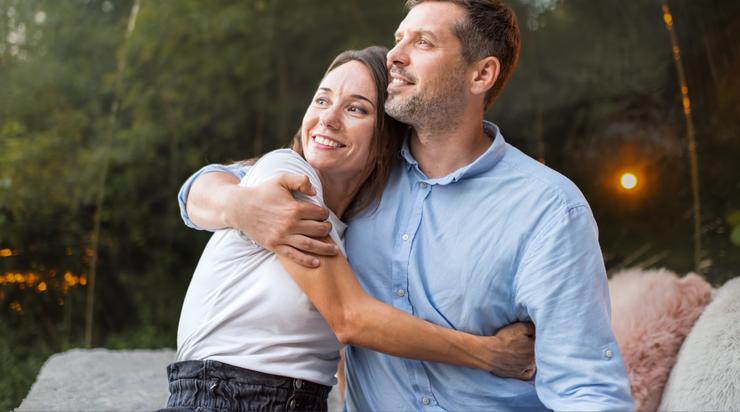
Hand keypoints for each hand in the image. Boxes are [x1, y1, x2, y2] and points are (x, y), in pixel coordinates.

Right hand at [224, 173, 338, 266]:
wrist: (240, 207)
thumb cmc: (262, 192)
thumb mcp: (281, 179)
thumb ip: (300, 180)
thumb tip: (315, 191)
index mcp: (294, 208)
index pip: (318, 213)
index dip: (324, 213)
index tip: (323, 214)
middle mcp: (290, 224)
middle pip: (318, 229)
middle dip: (327, 229)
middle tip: (328, 228)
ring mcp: (282, 236)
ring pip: (309, 244)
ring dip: (324, 248)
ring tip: (334, 250)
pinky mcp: (275, 246)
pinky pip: (294, 256)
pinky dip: (306, 260)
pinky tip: (317, 263)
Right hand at [483, 322, 535, 379]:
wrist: (489, 353)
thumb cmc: (504, 340)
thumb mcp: (519, 328)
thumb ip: (532, 327)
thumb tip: (539, 328)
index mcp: (534, 348)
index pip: (541, 342)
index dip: (537, 337)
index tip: (532, 334)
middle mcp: (532, 360)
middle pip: (539, 353)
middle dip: (536, 348)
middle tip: (529, 342)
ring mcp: (525, 368)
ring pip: (535, 364)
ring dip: (533, 358)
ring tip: (527, 352)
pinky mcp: (517, 375)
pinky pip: (528, 375)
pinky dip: (530, 370)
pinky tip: (528, 366)